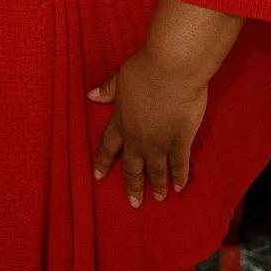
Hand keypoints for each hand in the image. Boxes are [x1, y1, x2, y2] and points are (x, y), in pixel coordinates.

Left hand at [87, 49, 207, 207]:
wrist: (172, 70)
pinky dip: (179, 177)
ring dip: (156, 185)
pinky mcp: (180, 141)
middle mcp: (137, 138)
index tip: (98, 176)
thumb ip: (108, 90)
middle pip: (132, 167)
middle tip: (134, 202)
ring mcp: (159, 143)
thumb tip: (91, 95)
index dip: (103, 162)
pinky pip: (179, 164)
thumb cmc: (145, 69)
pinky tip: (180, 186)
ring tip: (158, 198)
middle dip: (132, 185)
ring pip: (155, 171)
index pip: (108, 146)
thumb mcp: (121, 77)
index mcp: (121, 121)